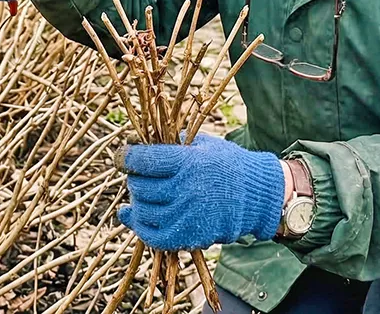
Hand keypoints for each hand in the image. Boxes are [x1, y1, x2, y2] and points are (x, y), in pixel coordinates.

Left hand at [116, 133, 284, 250]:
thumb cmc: (229, 165)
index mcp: (188, 162)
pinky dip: (139, 227)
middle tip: (138, 176)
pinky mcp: (189, 236)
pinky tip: (134, 216)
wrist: (258, 196)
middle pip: (140, 187)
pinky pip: (153, 236)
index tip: (121, 157)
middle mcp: (185, 189)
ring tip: (141, 195)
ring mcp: (187, 215)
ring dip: (137, 202)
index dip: (126, 158)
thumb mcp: (203, 144)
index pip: (144, 160)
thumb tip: (138, 145)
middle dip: (134, 180)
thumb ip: (173, 143)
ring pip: (143, 211)